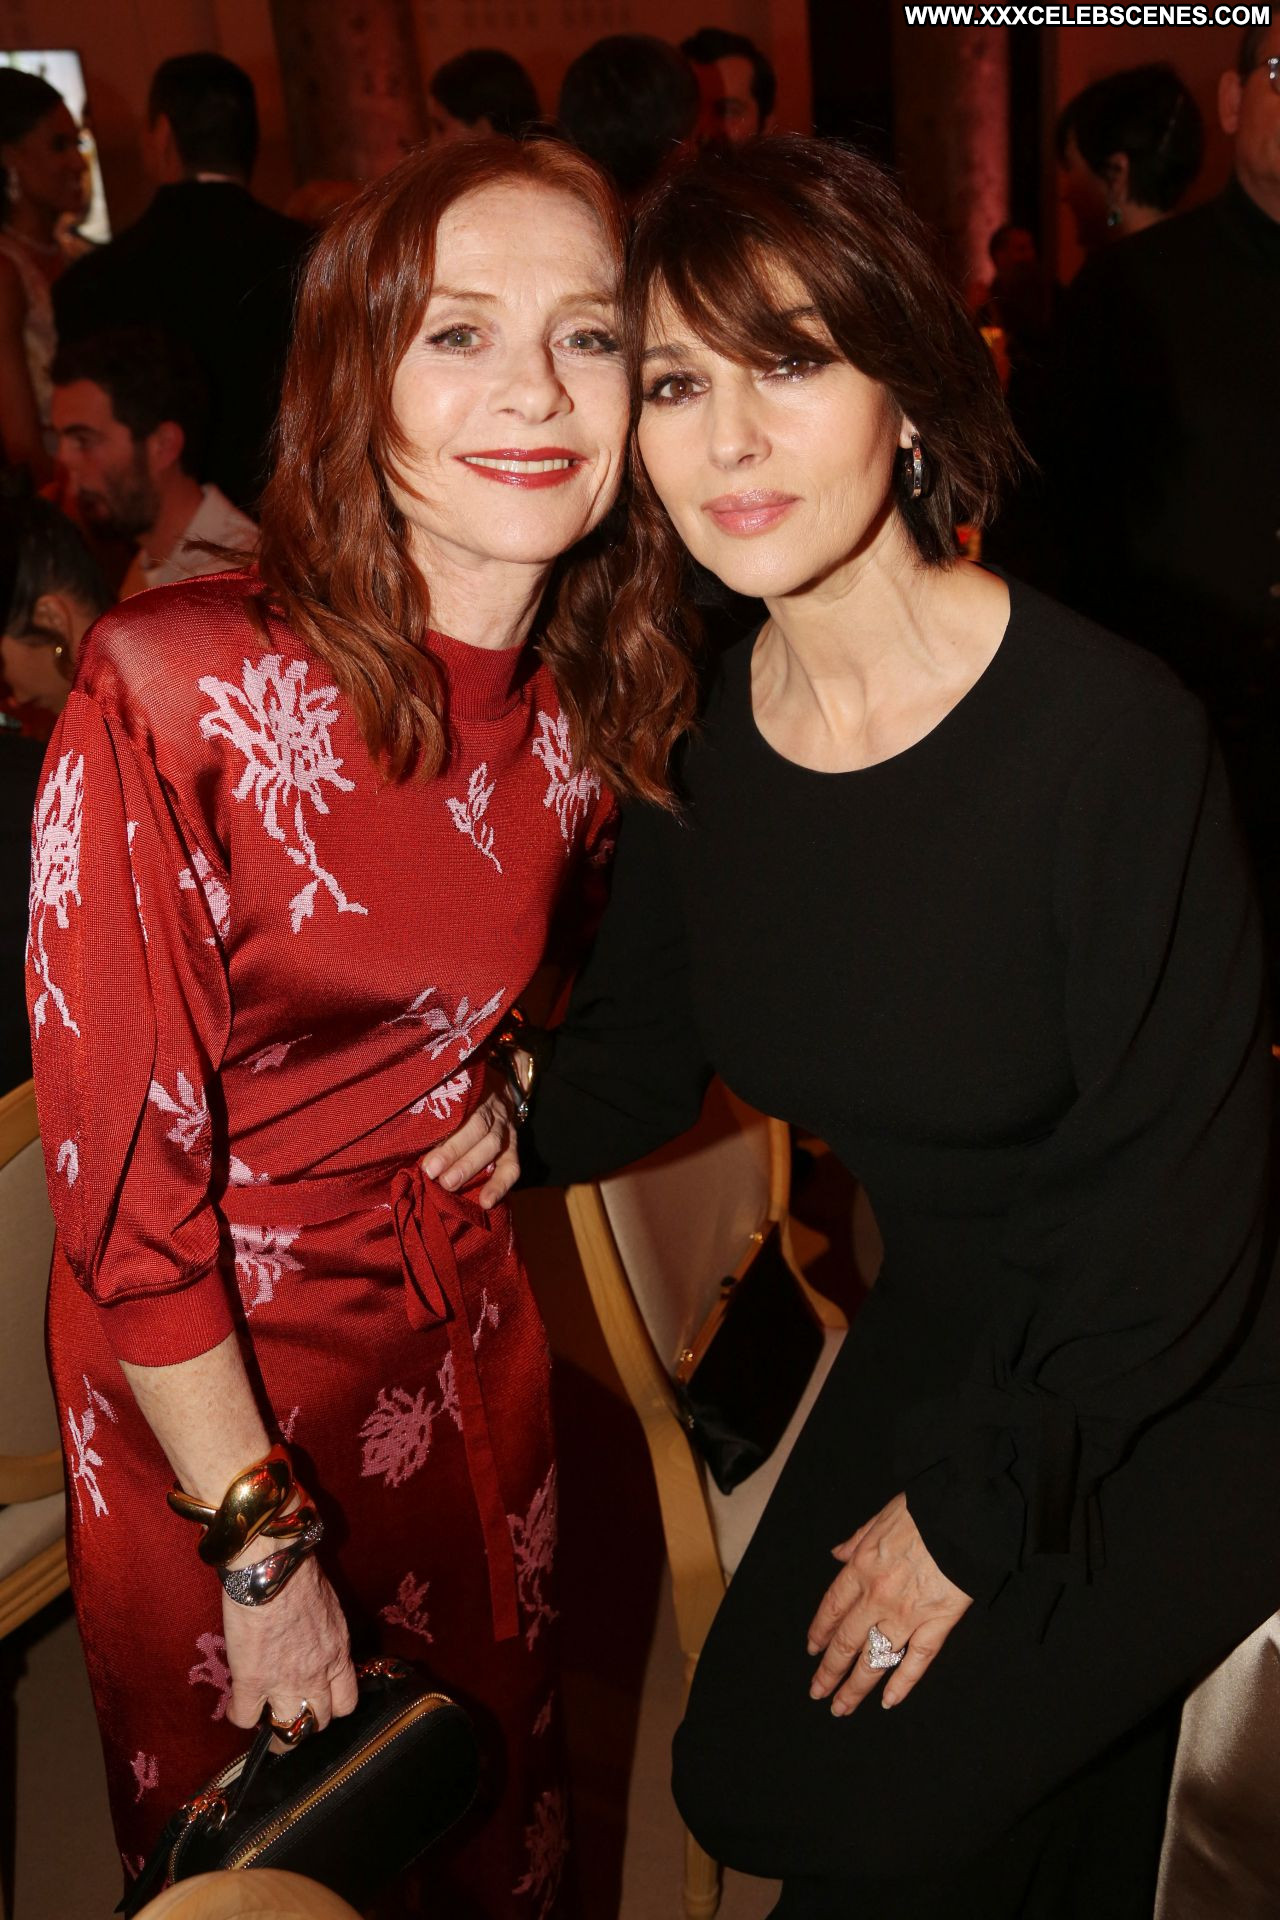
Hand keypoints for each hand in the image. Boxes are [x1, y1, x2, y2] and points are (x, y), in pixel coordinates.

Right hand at [222, 1554, 357, 1737]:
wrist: (272, 1569)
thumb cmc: (299, 1577)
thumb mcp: (328, 1611)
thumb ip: (324, 1638)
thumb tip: (313, 1646)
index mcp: (337, 1654)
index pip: (347, 1702)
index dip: (332, 1706)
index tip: (320, 1700)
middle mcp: (316, 1675)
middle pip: (319, 1722)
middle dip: (306, 1721)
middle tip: (292, 1711)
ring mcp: (284, 1683)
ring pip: (287, 1733)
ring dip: (276, 1732)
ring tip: (266, 1722)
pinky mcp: (252, 1681)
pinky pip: (245, 1718)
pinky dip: (239, 1714)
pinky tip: (237, 1704)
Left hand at [422, 1071, 521, 1208]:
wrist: (494, 1091)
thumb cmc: (459, 1101)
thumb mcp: (446, 1098)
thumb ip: (431, 1118)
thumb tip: (404, 1144)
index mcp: (471, 1093)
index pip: (460, 1111)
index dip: (444, 1135)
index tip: (426, 1159)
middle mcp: (491, 1109)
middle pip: (477, 1128)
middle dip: (454, 1153)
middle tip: (433, 1174)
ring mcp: (505, 1128)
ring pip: (493, 1145)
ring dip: (470, 1166)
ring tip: (449, 1185)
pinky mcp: (513, 1146)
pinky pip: (512, 1167)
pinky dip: (500, 1185)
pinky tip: (486, 1202)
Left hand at [805, 1492, 970, 1714]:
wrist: (961, 1515)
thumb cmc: (922, 1510)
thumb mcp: (879, 1517)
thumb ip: (856, 1540)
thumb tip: (837, 1553)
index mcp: (861, 1568)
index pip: (832, 1609)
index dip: (820, 1633)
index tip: (812, 1651)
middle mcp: (878, 1596)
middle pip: (847, 1642)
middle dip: (829, 1671)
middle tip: (818, 1692)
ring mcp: (907, 1614)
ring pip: (875, 1659)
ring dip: (856, 1686)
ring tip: (841, 1707)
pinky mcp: (937, 1623)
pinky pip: (916, 1660)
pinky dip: (903, 1683)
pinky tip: (889, 1701)